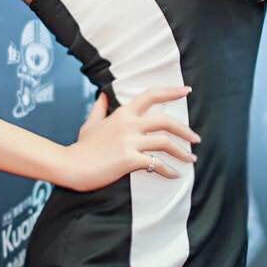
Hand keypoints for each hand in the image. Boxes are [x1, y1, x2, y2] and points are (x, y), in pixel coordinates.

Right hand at [65, 85, 199, 192]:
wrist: (70, 166)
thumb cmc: (81, 147)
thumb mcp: (90, 124)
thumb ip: (99, 109)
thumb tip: (102, 95)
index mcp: (122, 113)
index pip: (151, 96)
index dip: (171, 92)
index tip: (186, 91)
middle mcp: (129, 124)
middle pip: (165, 121)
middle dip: (185, 130)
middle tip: (195, 139)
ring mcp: (129, 142)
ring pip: (165, 142)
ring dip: (182, 152)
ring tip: (190, 159)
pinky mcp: (129, 160)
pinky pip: (156, 164)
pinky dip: (168, 170)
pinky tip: (174, 175)